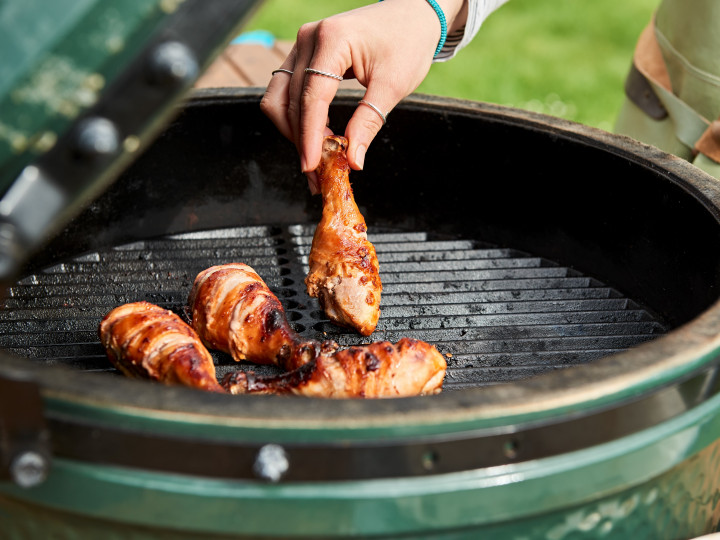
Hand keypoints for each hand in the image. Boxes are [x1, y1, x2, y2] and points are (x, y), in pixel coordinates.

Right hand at [260, 0, 465, 192]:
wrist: (411, 15)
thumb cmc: (407, 42)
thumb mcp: (393, 86)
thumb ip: (369, 122)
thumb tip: (353, 160)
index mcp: (333, 40)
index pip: (312, 97)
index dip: (309, 136)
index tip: (311, 165)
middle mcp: (309, 39)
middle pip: (290, 101)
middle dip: (301, 141)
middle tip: (318, 174)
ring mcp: (302, 46)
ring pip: (280, 98)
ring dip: (293, 131)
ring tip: (318, 157)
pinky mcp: (303, 56)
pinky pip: (288, 92)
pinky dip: (298, 118)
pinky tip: (317, 137)